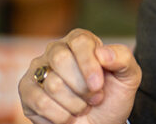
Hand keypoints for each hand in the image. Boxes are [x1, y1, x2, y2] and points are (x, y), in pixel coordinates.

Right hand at [18, 29, 140, 123]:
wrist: (100, 122)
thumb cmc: (112, 96)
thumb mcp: (129, 76)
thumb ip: (123, 58)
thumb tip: (102, 52)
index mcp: (80, 40)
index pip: (80, 41)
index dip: (89, 64)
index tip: (98, 85)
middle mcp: (56, 50)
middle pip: (61, 60)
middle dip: (82, 86)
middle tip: (95, 98)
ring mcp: (37, 70)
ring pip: (52, 84)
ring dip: (75, 104)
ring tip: (83, 107)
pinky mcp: (26, 90)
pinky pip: (40, 102)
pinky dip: (60, 115)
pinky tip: (67, 115)